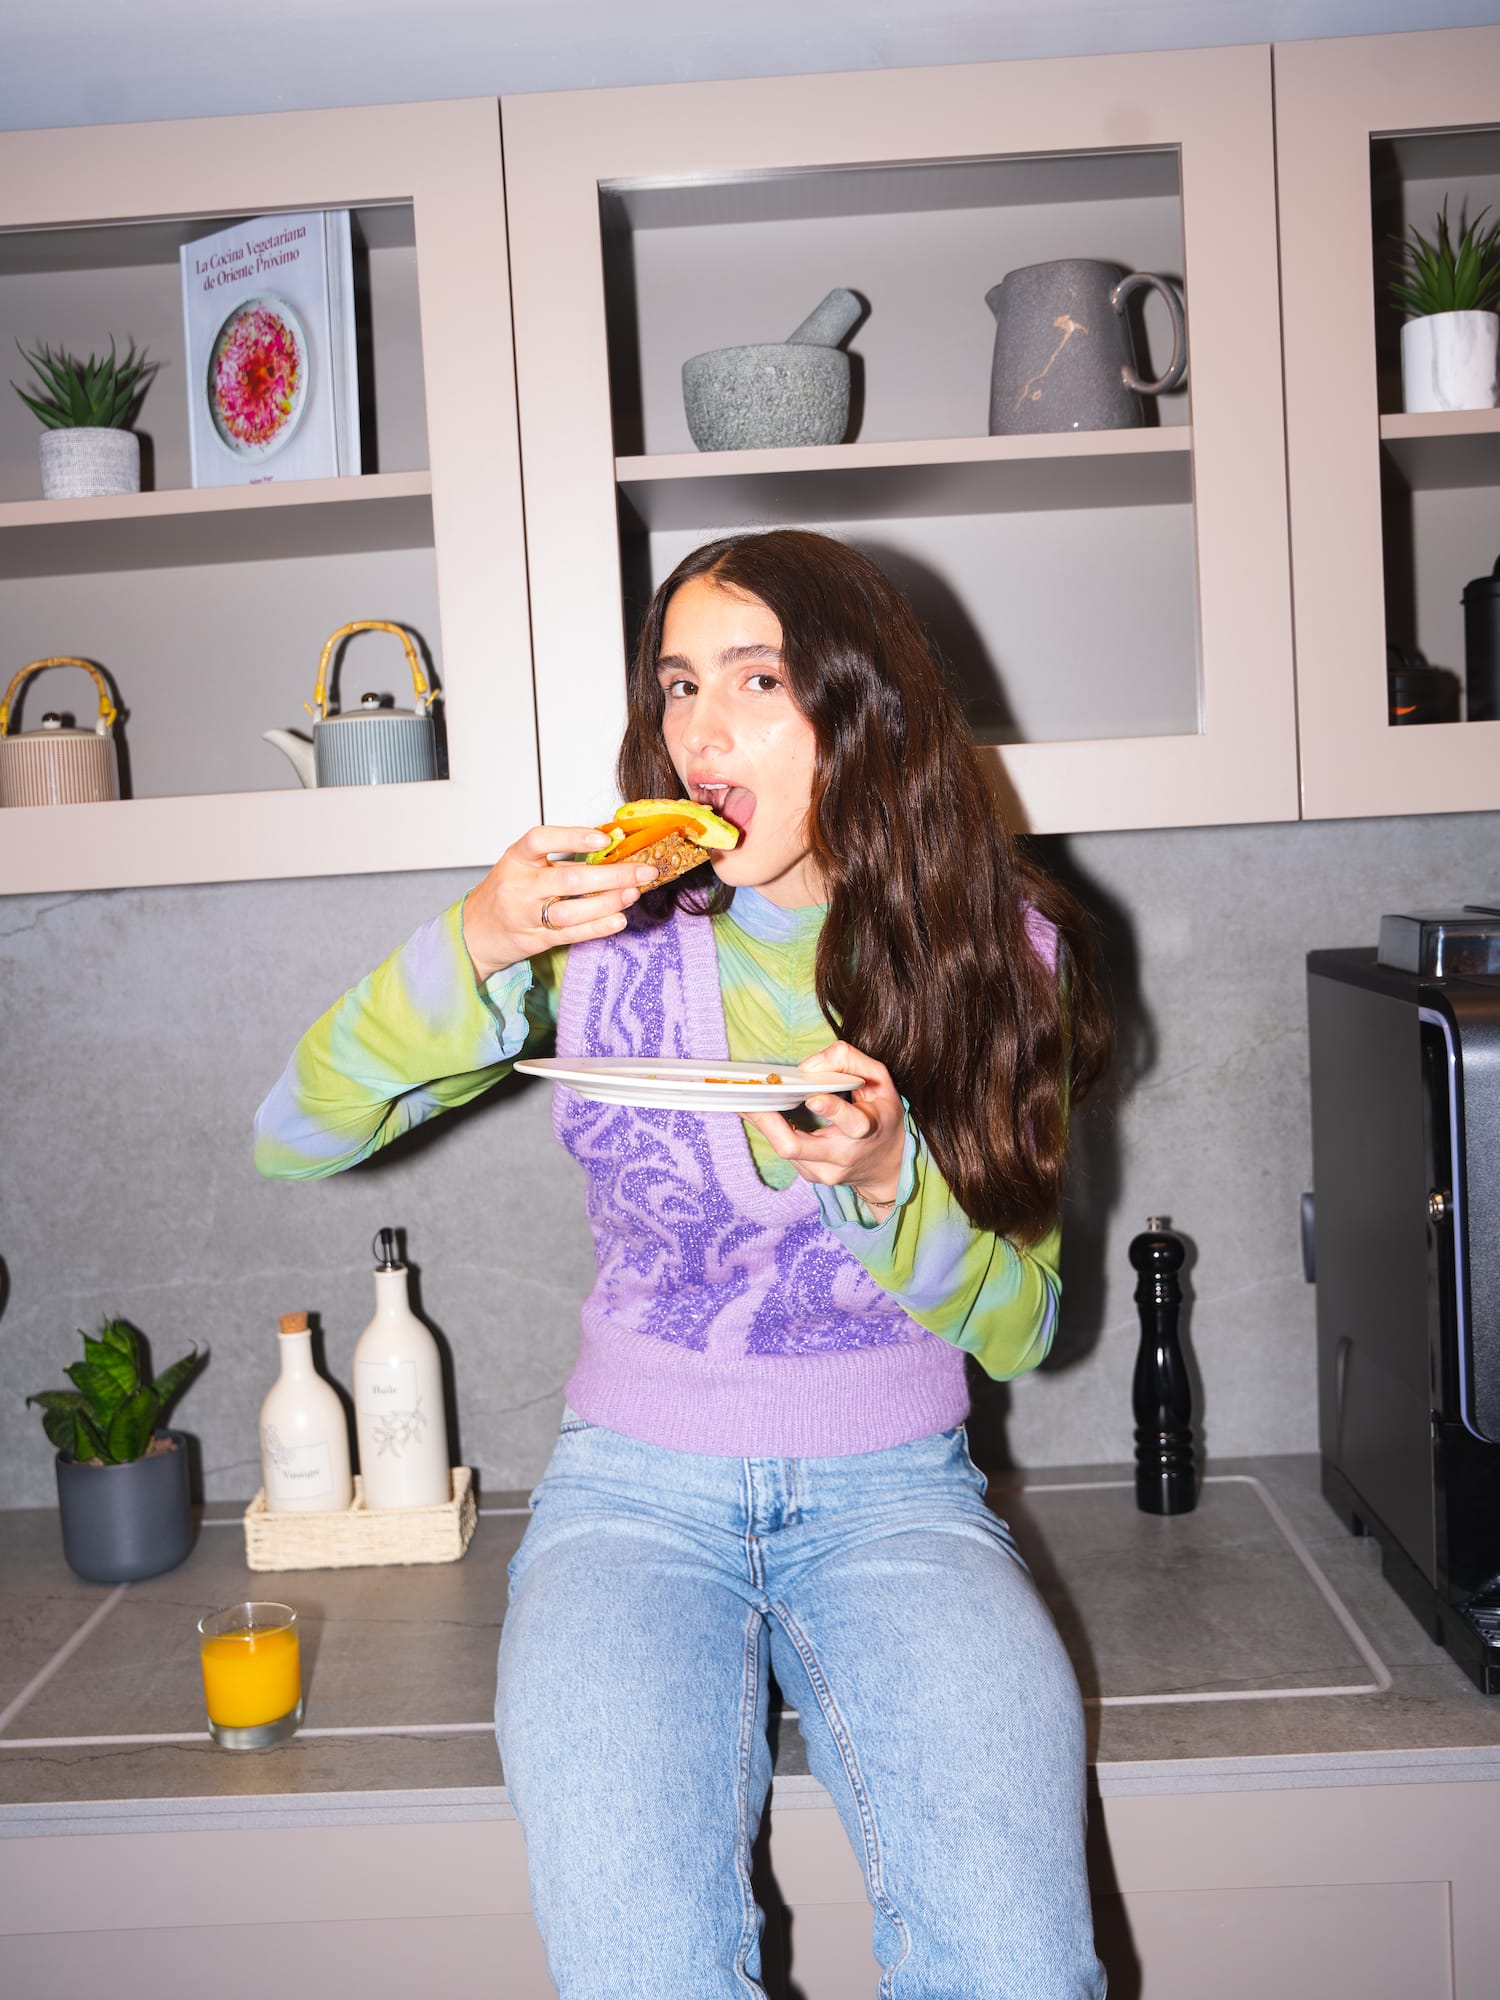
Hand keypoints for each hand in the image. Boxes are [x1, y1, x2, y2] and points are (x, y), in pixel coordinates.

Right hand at [461, 824, 658, 982]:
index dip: (573, 837)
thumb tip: (610, 847)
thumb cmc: (505, 892)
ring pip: (572, 910)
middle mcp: (519, 886)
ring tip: (634, 893)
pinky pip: (571, 933)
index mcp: (516, 859)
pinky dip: (598, 926)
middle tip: (644, 871)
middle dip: (613, 875)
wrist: (474, 932)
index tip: (603, 838)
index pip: (540, 839)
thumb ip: (558, 859)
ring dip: (608, 902)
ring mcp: (525, 915)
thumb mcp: (522, 866)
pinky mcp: (535, 939)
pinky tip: (619, 919)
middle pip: (569, 879)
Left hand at [742, 1040, 906, 1209]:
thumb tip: (809, 1066)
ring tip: (747, 1100)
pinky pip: (785, 1151)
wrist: (887, 1166)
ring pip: (784, 1150)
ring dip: (763, 1124)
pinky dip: (772, 1131)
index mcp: (868, 1129)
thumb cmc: (882, 1116)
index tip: (812, 1097)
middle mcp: (843, 1156)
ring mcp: (825, 1171)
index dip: (831, 1109)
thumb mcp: (880, 1082)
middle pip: (796, 1147)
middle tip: (749, 1098)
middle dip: (767, 1122)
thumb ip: (850, 1061)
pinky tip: (764, 1115)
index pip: (852, 1123)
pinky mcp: (811, 1175)